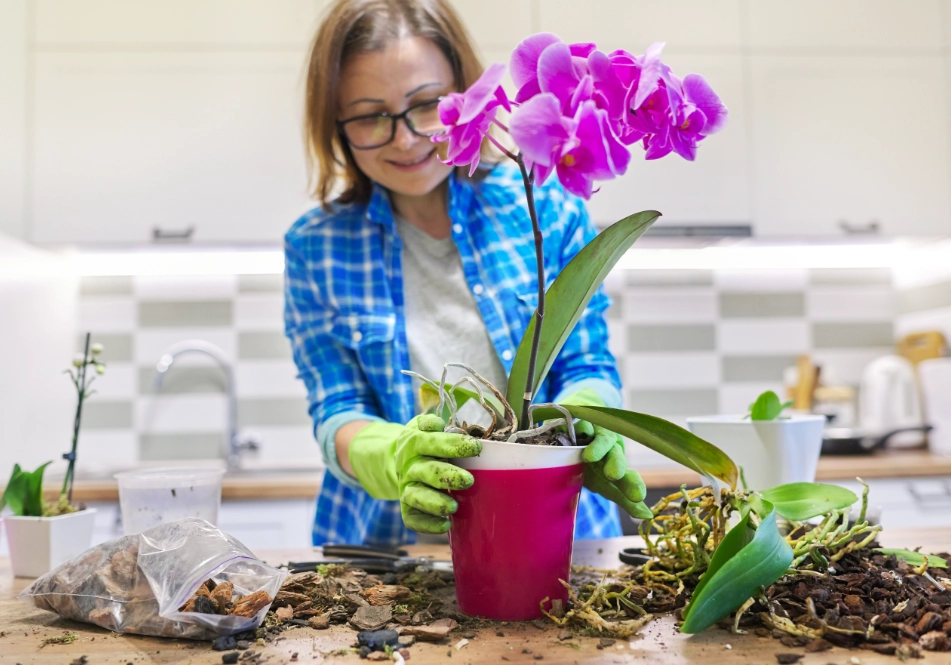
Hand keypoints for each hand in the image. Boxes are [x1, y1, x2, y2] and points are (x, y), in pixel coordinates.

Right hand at [348, 414, 482, 533]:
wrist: (399, 459)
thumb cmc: (424, 442)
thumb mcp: (423, 426)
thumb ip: (431, 423)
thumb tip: (438, 424)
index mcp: (414, 442)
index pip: (432, 442)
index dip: (453, 445)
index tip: (477, 448)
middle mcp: (409, 466)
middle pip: (426, 471)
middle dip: (448, 476)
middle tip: (469, 480)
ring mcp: (406, 487)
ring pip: (416, 497)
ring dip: (434, 503)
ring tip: (453, 507)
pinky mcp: (407, 507)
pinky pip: (412, 518)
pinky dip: (427, 525)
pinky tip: (445, 525)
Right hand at [558, 389, 651, 518]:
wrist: (578, 430)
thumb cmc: (592, 462)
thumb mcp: (604, 483)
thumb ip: (623, 498)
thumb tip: (647, 516)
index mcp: (615, 466)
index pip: (627, 477)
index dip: (631, 485)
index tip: (638, 497)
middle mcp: (609, 449)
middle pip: (615, 456)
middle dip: (616, 464)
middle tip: (613, 475)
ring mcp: (595, 433)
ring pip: (600, 439)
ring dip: (597, 447)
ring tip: (590, 457)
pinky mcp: (579, 421)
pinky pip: (579, 425)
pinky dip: (578, 429)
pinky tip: (575, 434)